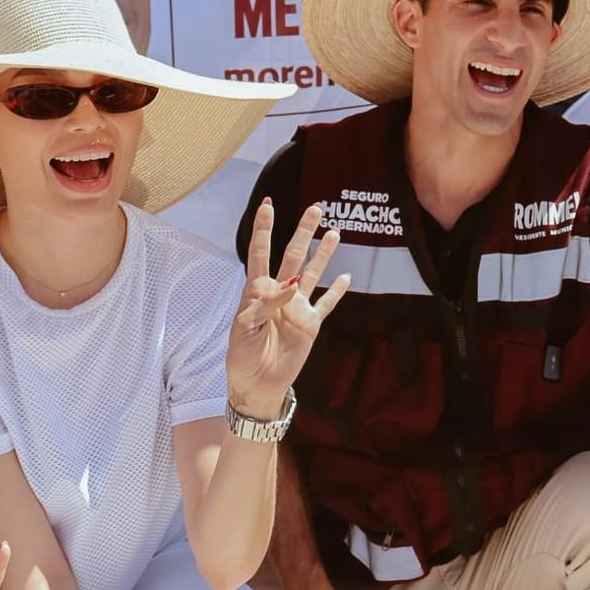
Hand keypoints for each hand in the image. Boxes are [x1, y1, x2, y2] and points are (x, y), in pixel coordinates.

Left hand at [227, 200, 349, 419]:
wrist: (257, 384)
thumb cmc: (242, 356)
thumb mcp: (243, 328)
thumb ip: (264, 304)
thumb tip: (289, 286)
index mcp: (257, 291)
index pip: (260, 253)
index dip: (263, 229)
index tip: (267, 205)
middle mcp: (279, 294)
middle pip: (292, 256)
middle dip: (303, 232)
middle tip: (315, 208)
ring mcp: (297, 308)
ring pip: (313, 273)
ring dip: (323, 254)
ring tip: (334, 232)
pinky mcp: (311, 324)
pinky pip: (327, 304)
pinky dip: (337, 291)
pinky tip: (346, 276)